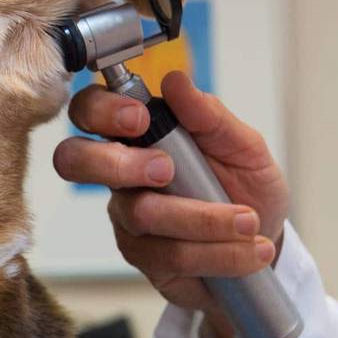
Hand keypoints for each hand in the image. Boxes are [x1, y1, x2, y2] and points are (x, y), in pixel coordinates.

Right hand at [53, 71, 288, 337]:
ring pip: (140, 213)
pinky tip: (248, 252)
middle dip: (116, 163)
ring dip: (203, 219)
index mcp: (140, 134)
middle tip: (165, 170)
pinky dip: (217, 252)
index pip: (90, 110)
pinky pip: (169, 254)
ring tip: (248, 222)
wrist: (264, 243)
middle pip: (73, 160)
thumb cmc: (247, 188)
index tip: (139, 118)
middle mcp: (121, 173)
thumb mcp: (243, 147)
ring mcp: (127, 216)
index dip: (100, 111)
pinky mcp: (142, 256)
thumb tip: (175, 80)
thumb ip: (210, 116)